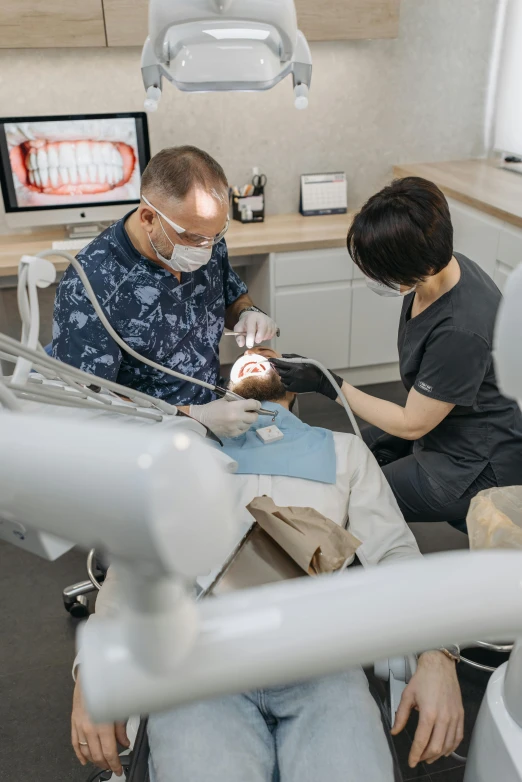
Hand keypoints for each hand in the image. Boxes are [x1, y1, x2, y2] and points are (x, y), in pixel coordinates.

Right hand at [71, 675, 128, 776]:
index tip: (119, 769)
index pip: (109, 751)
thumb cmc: (107, 687)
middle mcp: (89, 727)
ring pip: (86, 752)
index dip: (114, 763)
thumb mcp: (120, 707)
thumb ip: (121, 729)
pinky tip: (85, 760)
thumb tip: (125, 743)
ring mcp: (79, 726)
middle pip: (97, 755)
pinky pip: (75, 743)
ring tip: (103, 764)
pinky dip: (79, 754)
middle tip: (113, 767)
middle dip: (105, 764)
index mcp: (103, 724)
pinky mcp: (73, 722)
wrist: (90, 674)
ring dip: (94, 761)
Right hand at [190, 397, 260, 436]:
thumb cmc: (211, 408)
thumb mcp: (224, 400)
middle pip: (254, 417)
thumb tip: (247, 403)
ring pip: (250, 424)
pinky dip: (243, 426)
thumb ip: (236, 401)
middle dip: (253, 413)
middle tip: (249, 411)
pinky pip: (243, 430)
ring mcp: (236, 427)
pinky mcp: (233, 434)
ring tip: (241, 417)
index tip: (256, 405)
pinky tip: (237, 423)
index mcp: (236, 407)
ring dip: (247, 420)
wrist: (201, 420)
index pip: (254, 405)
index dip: (257, 404)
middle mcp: (238, 418)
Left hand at [234, 310, 277, 348]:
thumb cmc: (246, 324)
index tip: (249, 345)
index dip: (250, 338)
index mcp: (251, 318)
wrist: (254, 316)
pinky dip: (268, 337)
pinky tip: (264, 335)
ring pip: (268, 333)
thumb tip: (241, 344)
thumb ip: (239, 336)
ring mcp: (269, 321)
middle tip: (256, 341)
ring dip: (263, 338)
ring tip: (258, 336)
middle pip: (263, 329)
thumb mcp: (239, 328)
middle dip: (259, 337)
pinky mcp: (274, 324)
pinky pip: (273, 334)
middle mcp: (262, 317)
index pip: (252, 328)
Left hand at [269, 354, 340, 399]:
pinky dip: (285, 382)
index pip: (282, 363)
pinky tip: (289, 380)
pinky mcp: (294, 389)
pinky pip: (285, 385)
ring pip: (282, 379)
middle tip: (274, 366)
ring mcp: (294, 382)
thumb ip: (293, 357)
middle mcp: (294, 375)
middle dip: (276, 368)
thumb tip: (282, 356)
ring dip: (282, 376)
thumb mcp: (305, 360)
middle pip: (280, 371)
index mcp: (297, 366)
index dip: (275, 362)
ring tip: (287, 373)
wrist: (320, 381)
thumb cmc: (313, 369)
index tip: (270, 360)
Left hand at [391, 651, 464, 767]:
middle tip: (418, 758)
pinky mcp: (460, 714)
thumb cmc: (424, 677)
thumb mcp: (407, 695)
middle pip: (436, 747)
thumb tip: (395, 730)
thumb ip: (401, 716)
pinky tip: (446, 750)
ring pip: (448, 745)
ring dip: (438, 754)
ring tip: (429, 757)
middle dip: (426, 757)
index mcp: (429, 713)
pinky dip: (452, 747)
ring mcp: (454, 717)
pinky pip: (458, 737)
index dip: (415, 754)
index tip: (411, 761)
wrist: (439, 665)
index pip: (422, 741)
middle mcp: (443, 717)